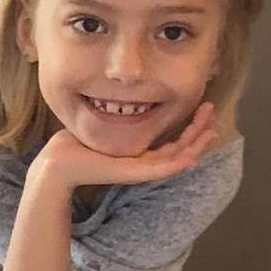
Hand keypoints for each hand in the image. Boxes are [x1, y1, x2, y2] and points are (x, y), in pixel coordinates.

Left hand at [33, 103, 216, 191]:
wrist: (58, 162)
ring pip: (176, 159)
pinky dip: (177, 163)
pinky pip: (160, 169)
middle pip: (179, 148)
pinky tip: (192, 155)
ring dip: (195, 144)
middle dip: (198, 130)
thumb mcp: (103, 124)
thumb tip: (125, 97)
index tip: (202, 109)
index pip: (171, 142)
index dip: (189, 127)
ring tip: (211, 128)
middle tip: (212, 112)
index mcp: (137, 153)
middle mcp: (141, 162)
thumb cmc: (75, 143)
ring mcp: (138, 169)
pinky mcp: (131, 173)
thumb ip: (118, 116)